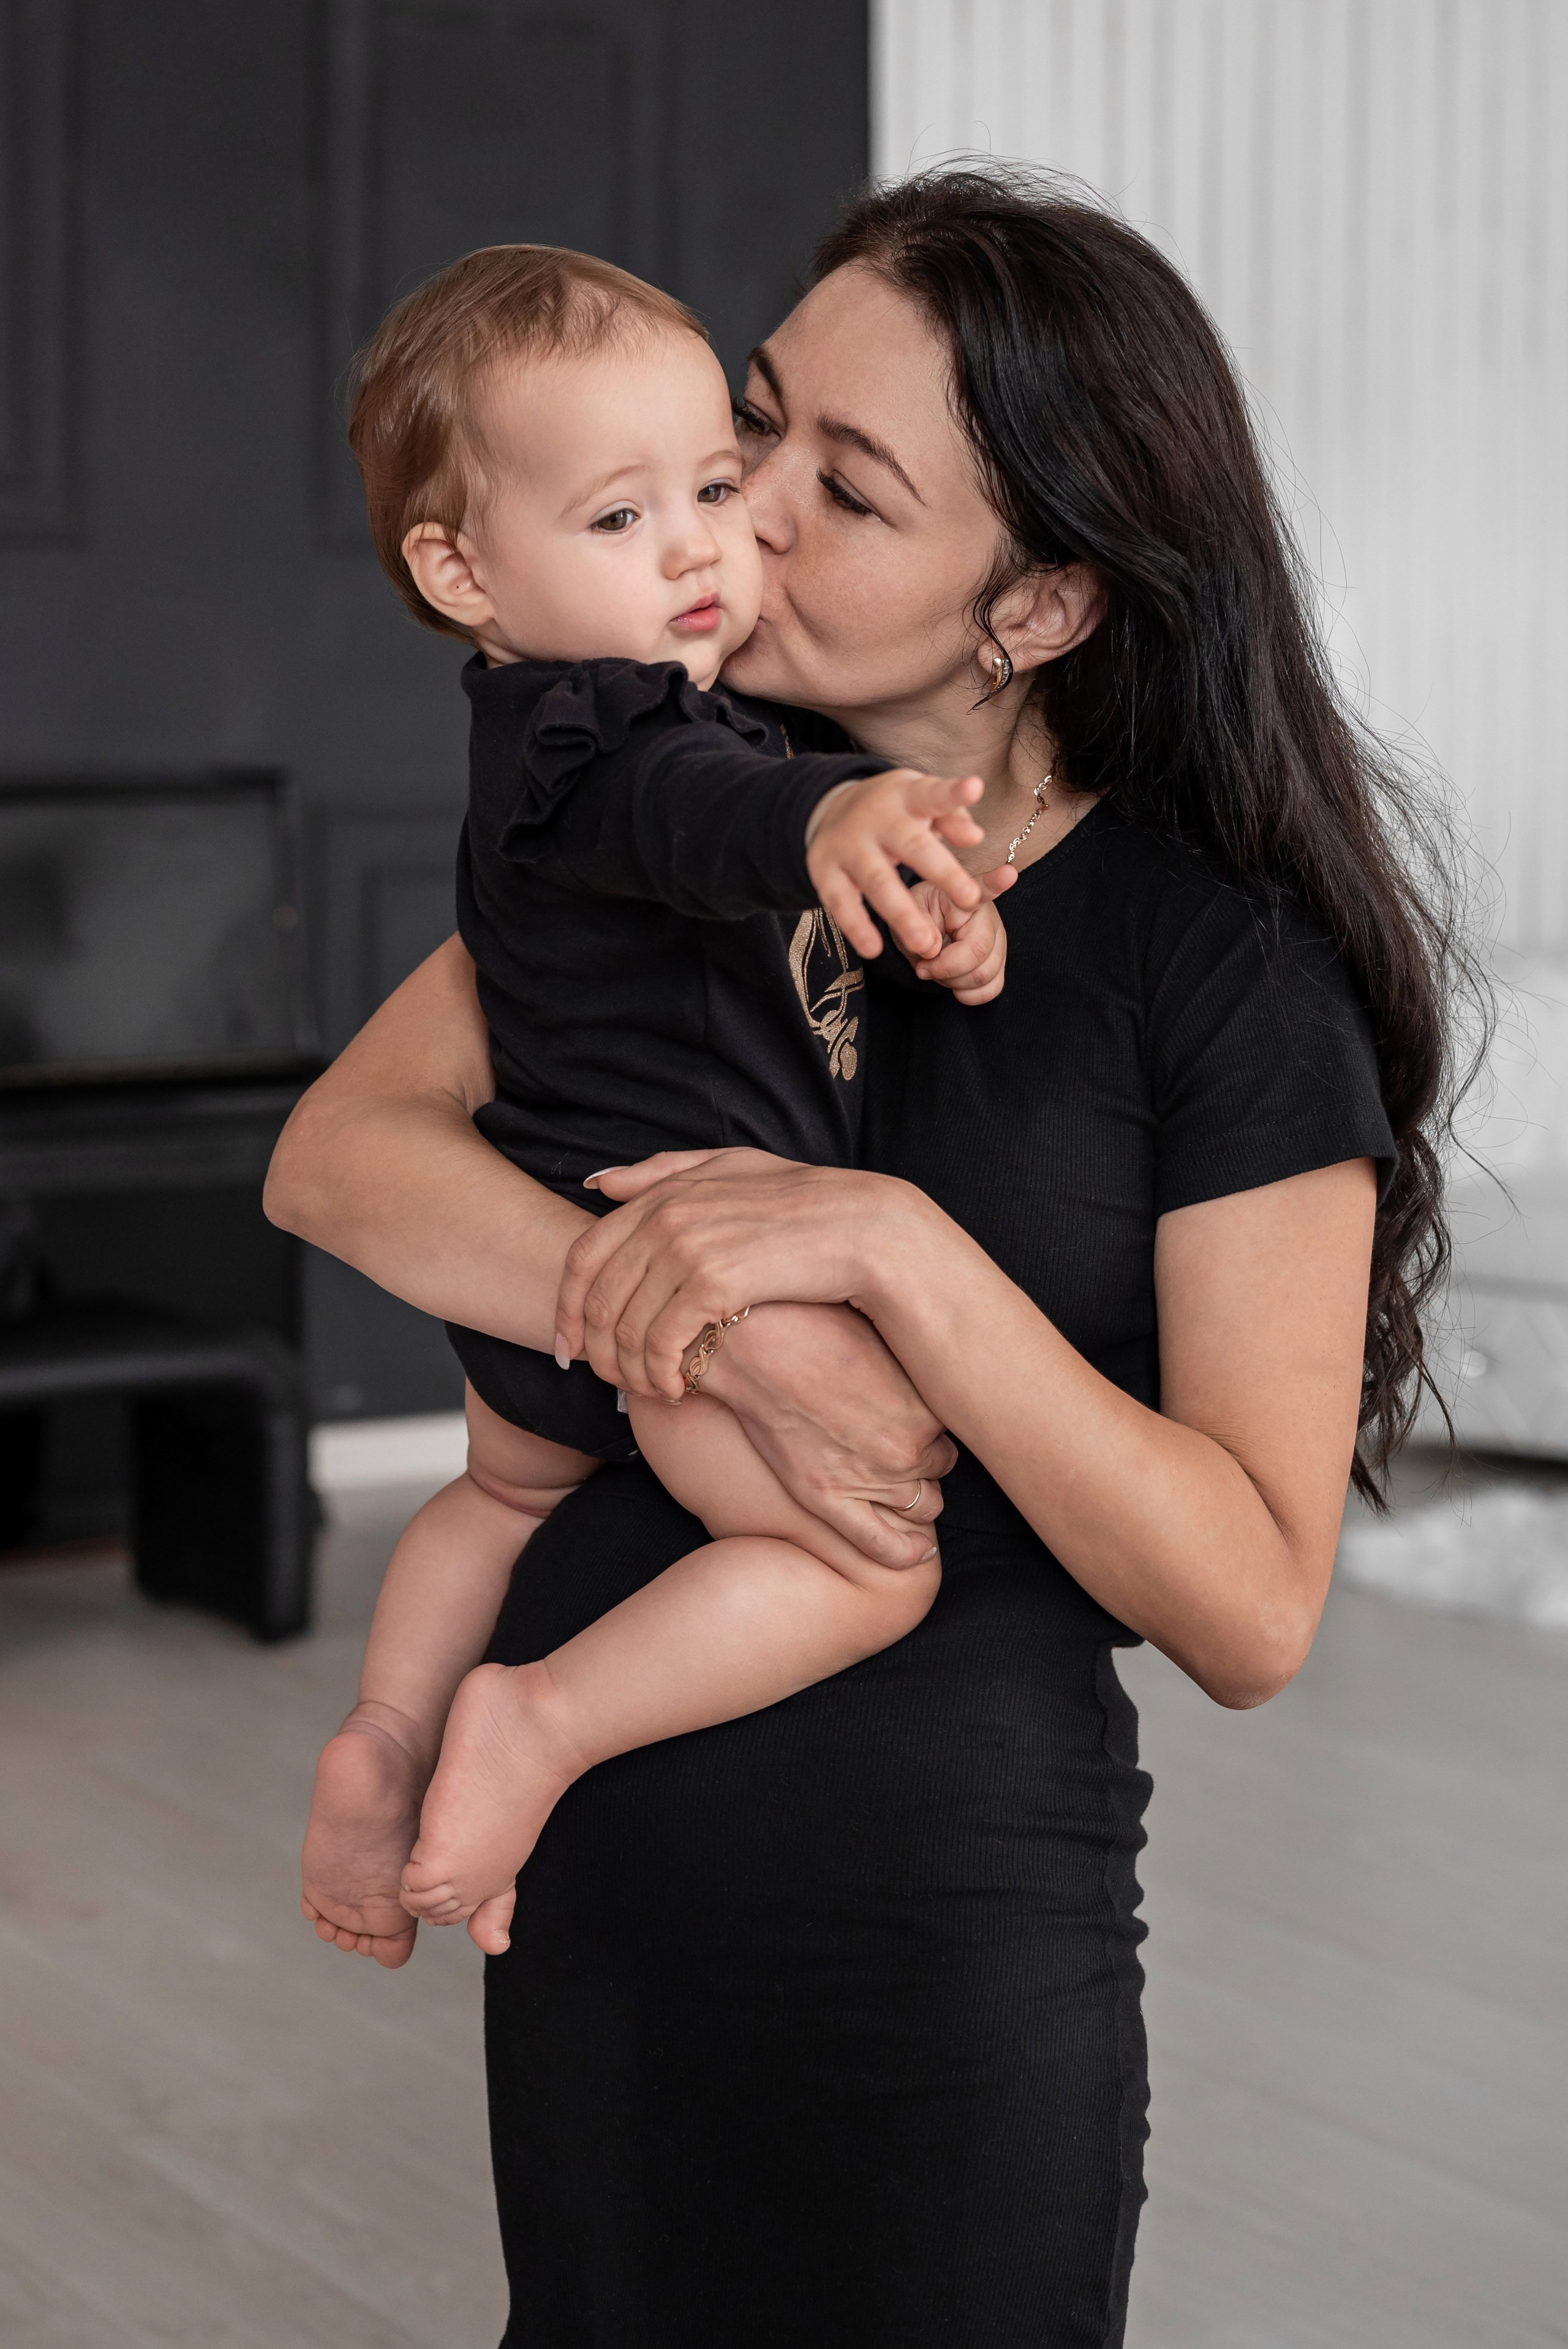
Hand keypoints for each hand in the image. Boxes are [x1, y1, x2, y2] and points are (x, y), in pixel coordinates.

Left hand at [562, 1147, 921, 1400]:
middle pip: (596, 1299)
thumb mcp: (733, 1169)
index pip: (582, 1256)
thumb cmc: (804, 1203)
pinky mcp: (712, 1281)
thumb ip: (665, 1173)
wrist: (865, 1228)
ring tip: (652, 1391)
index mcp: (664, 1195)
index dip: (566, 1308)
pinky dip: (660, 1376)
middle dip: (594, 1351)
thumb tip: (600, 1183)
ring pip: (624, 1329)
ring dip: (630, 1373)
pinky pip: (660, 1344)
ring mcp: (686, 1247)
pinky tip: (678, 1392)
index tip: (569, 1348)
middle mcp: (665, 1216)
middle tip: (610, 1383)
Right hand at [699, 1302, 953, 1566]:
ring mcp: (871, 1479)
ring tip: (898, 1482)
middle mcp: (908, 1448)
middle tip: (900, 1441)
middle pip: (940, 1468)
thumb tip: (932, 1367)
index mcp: (926, 1405)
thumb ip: (913, 1365)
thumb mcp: (882, 1333)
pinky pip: (884, 1545)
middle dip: (927, 1459)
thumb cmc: (813, 1324)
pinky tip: (918, 1552)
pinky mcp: (829, 1499)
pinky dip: (906, 1553)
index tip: (917, 1417)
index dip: (933, 1424)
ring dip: (917, 1496)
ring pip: (923, 1505)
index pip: (954, 1427)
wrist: (755, 1342)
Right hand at [805, 769, 986, 962]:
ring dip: (903, 914)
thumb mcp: (922, 803)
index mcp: (906, 796)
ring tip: (928, 944)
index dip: (952, 794)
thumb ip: (952, 818)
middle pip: (910, 845)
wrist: (828, 809)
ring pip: (877, 882)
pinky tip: (873, 950)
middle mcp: (875, 819)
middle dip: (941, 872)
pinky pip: (841, 903)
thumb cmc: (895, 812)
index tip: (975, 789)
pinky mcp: (825, 872)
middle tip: (970, 899)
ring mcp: (848, 846)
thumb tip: (975, 837)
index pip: (931, 793)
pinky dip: (856, 927)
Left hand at [906, 864, 1015, 1003]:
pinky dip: (969, 995)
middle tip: (923, 967)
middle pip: (979, 951)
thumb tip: (934, 951)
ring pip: (985, 974)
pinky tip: (954, 985)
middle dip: (946, 969)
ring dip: (954, 982)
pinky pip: (992, 988)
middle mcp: (988, 916)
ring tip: (937, 970)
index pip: (982, 888)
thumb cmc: (915, 917)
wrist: (921, 934)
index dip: (997, 883)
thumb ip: (916, 926)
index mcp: (962, 895)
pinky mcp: (999, 963)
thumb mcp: (905, 914)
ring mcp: (999, 940)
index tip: (1008, 874)